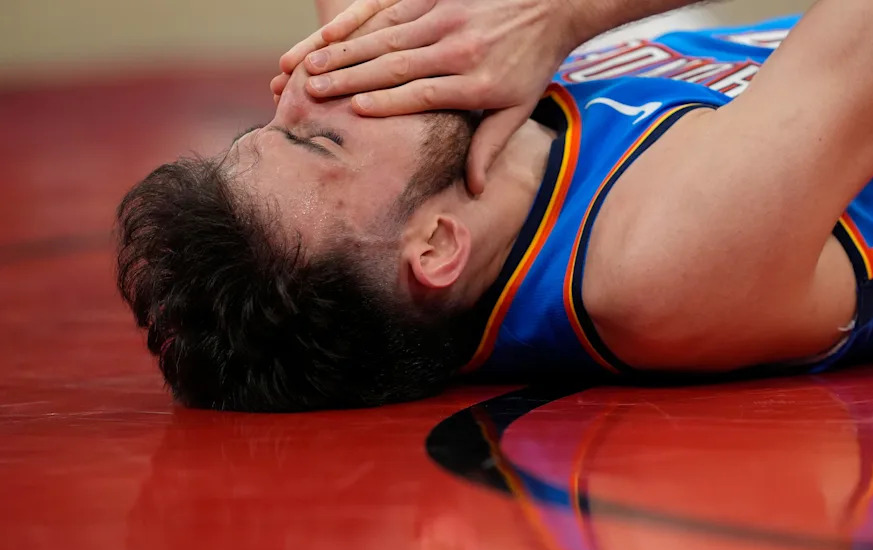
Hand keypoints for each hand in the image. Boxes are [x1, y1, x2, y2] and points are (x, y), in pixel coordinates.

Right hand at [272, 0, 584, 193]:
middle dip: (348, 79)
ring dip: (340, 51)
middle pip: (393, 65)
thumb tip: (475, 190)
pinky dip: (354, 20)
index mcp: (476, 82)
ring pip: (381, 36)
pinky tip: (327, 33)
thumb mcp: (518, 107)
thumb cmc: (531, 62)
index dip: (388, 101)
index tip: (355, 111)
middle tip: (310, 92)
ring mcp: (443, 16)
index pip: (424, 92)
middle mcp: (457, 47)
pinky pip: (386, 7)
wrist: (552, 3)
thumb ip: (490, 146)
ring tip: (304, 68)